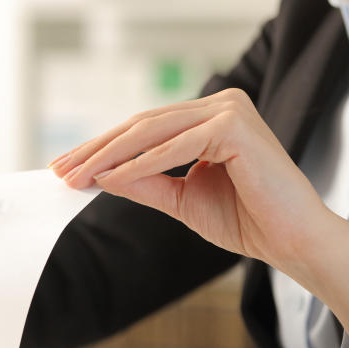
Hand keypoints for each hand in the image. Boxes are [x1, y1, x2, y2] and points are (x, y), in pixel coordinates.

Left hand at [50, 87, 348, 330]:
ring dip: (109, 156)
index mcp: (207, 118)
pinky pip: (176, 147)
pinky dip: (141, 164)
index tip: (65, 168)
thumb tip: (100, 175)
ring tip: (78, 176)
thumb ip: (143, 182)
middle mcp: (219, 106)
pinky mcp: (235, 127)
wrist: (289, 241)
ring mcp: (228, 111)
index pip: (142, 130)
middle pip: (141, 126)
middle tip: (60, 171)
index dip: (100, 149)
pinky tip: (112, 178)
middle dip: (96, 150)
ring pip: (152, 132)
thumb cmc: (245, 219)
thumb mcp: (180, 199)